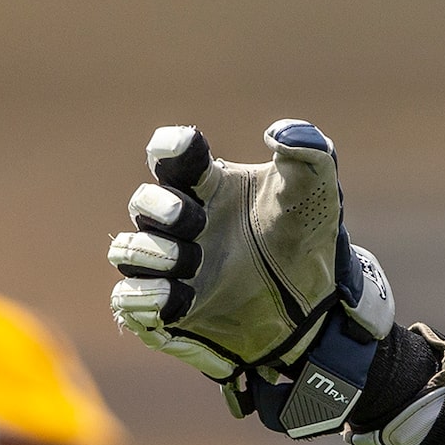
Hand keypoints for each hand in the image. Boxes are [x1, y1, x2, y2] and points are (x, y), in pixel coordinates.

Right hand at [107, 121, 392, 437]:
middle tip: (196, 221)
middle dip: (160, 207)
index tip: (188, 149)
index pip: (171, 155)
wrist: (319, 308)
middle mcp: (182, 224)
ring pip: (126, 251)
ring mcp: (173, 268)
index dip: (170, 148)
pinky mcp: (169, 311)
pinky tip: (178, 298)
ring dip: (152, 252)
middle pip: (143, 203)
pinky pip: (129, 300)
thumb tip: (278, 133)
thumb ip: (308, 151)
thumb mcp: (316, 194)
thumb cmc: (307, 241)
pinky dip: (144, 297)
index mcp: (208, 187)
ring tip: (193, 261)